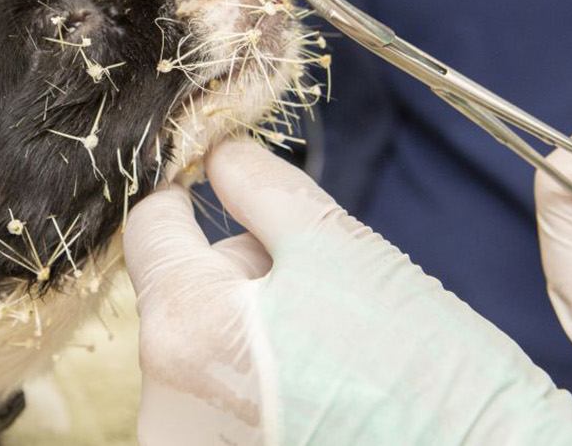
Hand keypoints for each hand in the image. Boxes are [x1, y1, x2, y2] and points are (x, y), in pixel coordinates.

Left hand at [126, 140, 571, 444]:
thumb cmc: (423, 367)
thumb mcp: (339, 247)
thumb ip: (260, 186)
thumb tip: (219, 154)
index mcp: (185, 326)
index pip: (148, 228)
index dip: (189, 194)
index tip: (227, 187)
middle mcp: (163, 398)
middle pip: (178, 288)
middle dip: (239, 271)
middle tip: (320, 289)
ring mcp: (186, 441)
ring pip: (199, 340)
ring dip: (250, 323)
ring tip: (328, 347)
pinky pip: (215, 390)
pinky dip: (255, 373)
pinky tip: (316, 385)